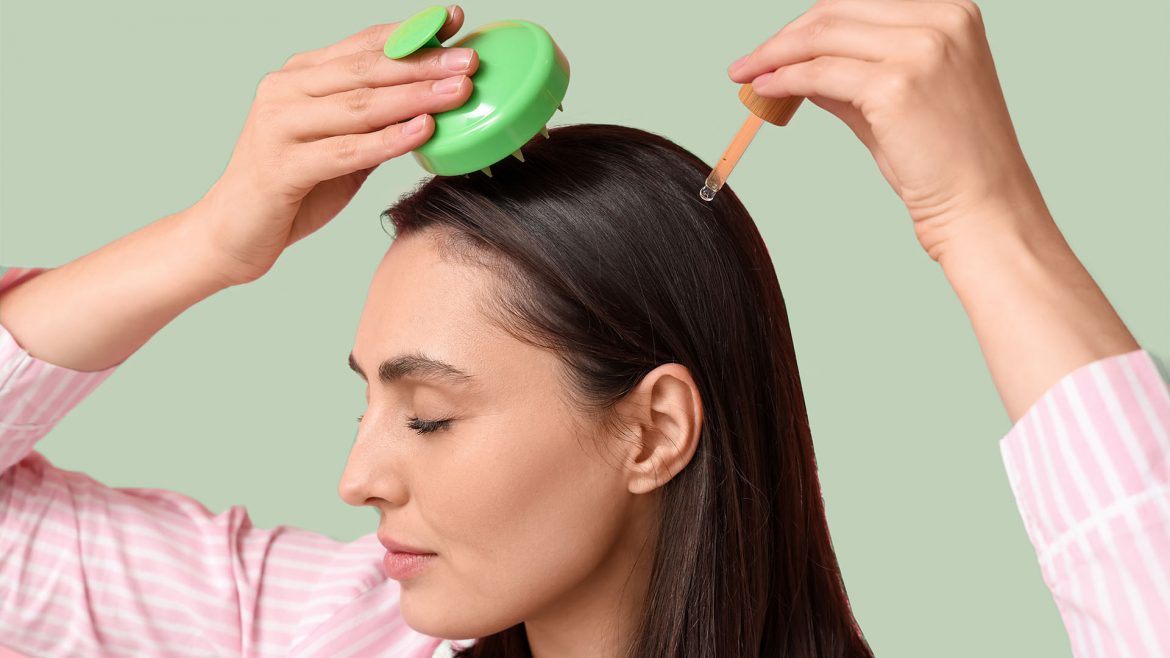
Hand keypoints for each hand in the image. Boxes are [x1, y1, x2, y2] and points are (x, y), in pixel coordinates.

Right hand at [197, 5, 477, 284]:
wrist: (233, 232)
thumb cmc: (293, 187)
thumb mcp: (341, 145)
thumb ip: (376, 123)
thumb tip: (435, 104)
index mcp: (300, 76)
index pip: (363, 45)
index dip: (410, 33)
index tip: (453, 22)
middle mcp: (284, 90)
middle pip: (366, 70)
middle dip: (423, 63)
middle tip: (470, 61)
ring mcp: (279, 126)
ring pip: (358, 106)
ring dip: (414, 97)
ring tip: (459, 92)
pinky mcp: (281, 167)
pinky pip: (345, 150)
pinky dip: (388, 141)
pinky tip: (423, 131)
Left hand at [728, 0, 1045, 260]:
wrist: (983, 208)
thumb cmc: (947, 163)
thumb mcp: (899, 101)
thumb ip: (853, 76)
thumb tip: (800, 68)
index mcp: (952, 13)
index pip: (859, 3)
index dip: (809, 24)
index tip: (775, 47)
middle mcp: (942, 20)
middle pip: (837, 11)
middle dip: (785, 37)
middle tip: (749, 63)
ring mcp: (922, 49)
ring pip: (822, 37)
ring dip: (774, 55)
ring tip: (745, 76)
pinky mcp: (896, 85)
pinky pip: (818, 75)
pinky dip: (784, 81)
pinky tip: (766, 91)